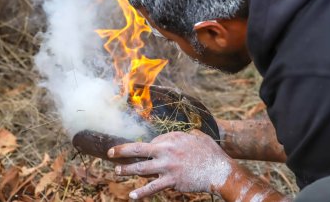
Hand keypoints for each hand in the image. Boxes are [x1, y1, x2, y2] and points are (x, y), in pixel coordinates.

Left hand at [108, 130, 233, 199]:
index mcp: (172, 139)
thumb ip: (187, 134)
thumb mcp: (198, 136)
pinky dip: (141, 193)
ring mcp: (167, 167)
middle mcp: (166, 151)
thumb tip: (183, 133)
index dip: (148, 147)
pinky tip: (132, 195)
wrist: (219, 170)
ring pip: (141, 169)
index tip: (147, 152)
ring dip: (126, 170)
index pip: (152, 141)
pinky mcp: (171, 181)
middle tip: (110, 152)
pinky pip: (153, 188)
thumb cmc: (210, 152)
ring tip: (116, 170)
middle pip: (138, 150)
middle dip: (122, 150)